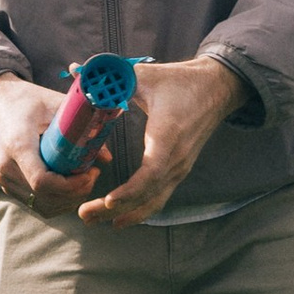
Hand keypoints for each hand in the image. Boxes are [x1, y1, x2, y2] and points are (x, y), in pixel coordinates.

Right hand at [0, 71, 103, 214]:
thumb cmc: (25, 99)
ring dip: (68, 200)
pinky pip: (34, 204)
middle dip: (76, 192)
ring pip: (41, 205)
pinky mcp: (6, 184)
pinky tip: (70, 188)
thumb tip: (107, 158)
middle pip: (45, 197)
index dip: (71, 185)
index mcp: (17, 145)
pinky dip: (56, 202)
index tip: (91, 172)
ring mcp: (3, 179)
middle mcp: (6, 167)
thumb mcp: (55, 105)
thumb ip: (81, 128)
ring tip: (84, 181)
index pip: (42, 181)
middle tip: (93, 175)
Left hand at [79, 56, 249, 227]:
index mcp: (168, 136)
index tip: (108, 201)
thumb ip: (110, 77)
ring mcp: (181, 167)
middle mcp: (177, 158)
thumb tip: (76, 72)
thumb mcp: (144, 75)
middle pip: (148, 195)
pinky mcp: (180, 170)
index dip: (130, 191)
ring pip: (155, 201)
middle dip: (115, 209)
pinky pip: (160, 197)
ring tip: (96, 221)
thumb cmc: (180, 81)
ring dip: (127, 215)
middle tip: (84, 215)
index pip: (152, 173)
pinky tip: (120, 218)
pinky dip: (141, 210)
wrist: (217, 88)